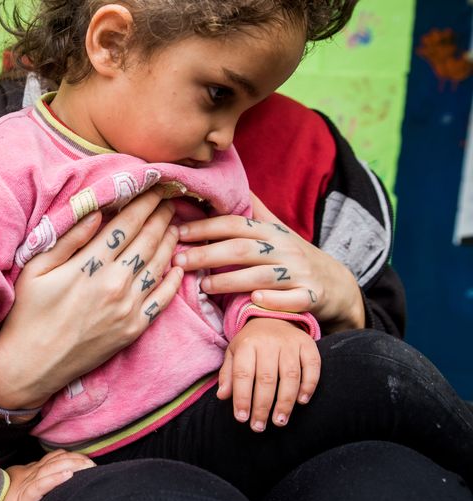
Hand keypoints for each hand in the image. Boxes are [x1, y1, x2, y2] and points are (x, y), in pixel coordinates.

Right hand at [0, 188, 183, 411]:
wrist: (30, 367)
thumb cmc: (27, 314)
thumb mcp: (36, 270)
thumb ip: (68, 239)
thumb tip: (96, 211)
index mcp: (89, 266)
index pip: (125, 224)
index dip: (143, 203)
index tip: (153, 187)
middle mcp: (114, 284)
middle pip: (148, 240)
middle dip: (161, 216)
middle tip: (170, 199)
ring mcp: (127, 309)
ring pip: (159, 266)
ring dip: (170, 242)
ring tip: (175, 225)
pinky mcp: (133, 330)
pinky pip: (162, 300)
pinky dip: (174, 281)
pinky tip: (178, 266)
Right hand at [0, 449, 95, 500]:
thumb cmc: (4, 499)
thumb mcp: (23, 484)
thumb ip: (38, 478)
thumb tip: (55, 475)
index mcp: (32, 470)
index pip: (55, 457)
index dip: (73, 456)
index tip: (87, 460)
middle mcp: (32, 473)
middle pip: (58, 460)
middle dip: (78, 460)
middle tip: (94, 464)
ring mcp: (28, 483)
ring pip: (53, 469)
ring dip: (73, 466)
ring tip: (88, 467)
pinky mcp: (25, 496)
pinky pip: (41, 485)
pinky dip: (56, 479)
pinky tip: (68, 476)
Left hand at [173, 193, 363, 332]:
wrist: (337, 284)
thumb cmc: (294, 255)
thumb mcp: (276, 230)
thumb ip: (252, 211)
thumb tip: (227, 184)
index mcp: (271, 232)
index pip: (234, 225)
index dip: (205, 227)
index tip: (179, 233)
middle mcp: (285, 249)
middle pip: (242, 249)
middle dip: (208, 254)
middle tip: (178, 261)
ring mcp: (299, 273)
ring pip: (262, 276)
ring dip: (231, 280)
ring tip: (204, 285)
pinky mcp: (311, 297)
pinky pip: (293, 300)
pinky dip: (274, 300)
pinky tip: (255, 299)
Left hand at [219, 318, 320, 431]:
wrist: (274, 316)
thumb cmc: (251, 342)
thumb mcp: (234, 353)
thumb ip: (228, 374)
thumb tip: (222, 396)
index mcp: (247, 344)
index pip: (243, 374)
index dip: (242, 398)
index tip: (241, 418)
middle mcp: (269, 343)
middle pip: (266, 379)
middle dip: (262, 406)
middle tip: (259, 427)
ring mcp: (290, 343)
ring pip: (290, 376)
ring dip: (285, 402)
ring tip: (279, 421)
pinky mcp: (308, 344)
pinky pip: (312, 367)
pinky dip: (308, 386)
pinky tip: (301, 402)